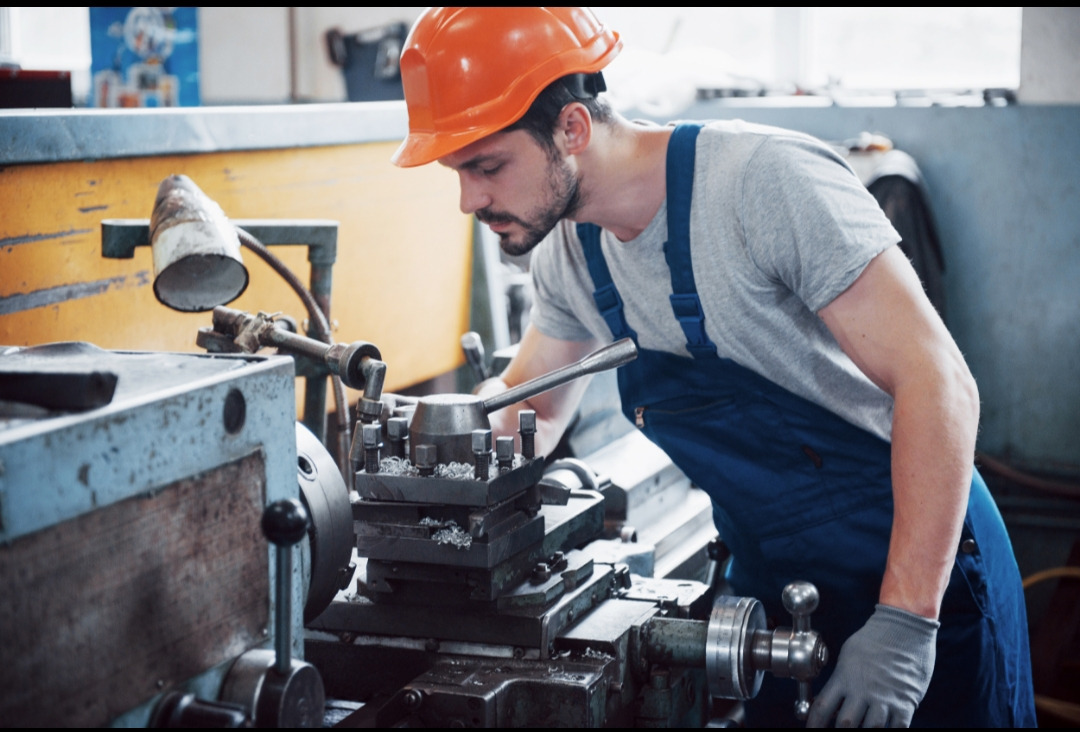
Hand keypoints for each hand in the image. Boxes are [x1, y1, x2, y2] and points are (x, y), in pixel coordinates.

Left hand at [806, 604, 937, 727]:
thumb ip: (841, 679)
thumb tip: (831, 699)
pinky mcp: (906, 702)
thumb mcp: (849, 654)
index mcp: (844, 677)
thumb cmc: (875, 637)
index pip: (822, 708)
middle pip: (845, 724)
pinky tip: (887, 729)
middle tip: (839, 731)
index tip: (811, 730)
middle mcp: (862, 690)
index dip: (814, 724)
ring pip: (871, 729)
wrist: (905, 626)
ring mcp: (885, 698)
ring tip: (863, 729)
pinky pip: (898, 728)